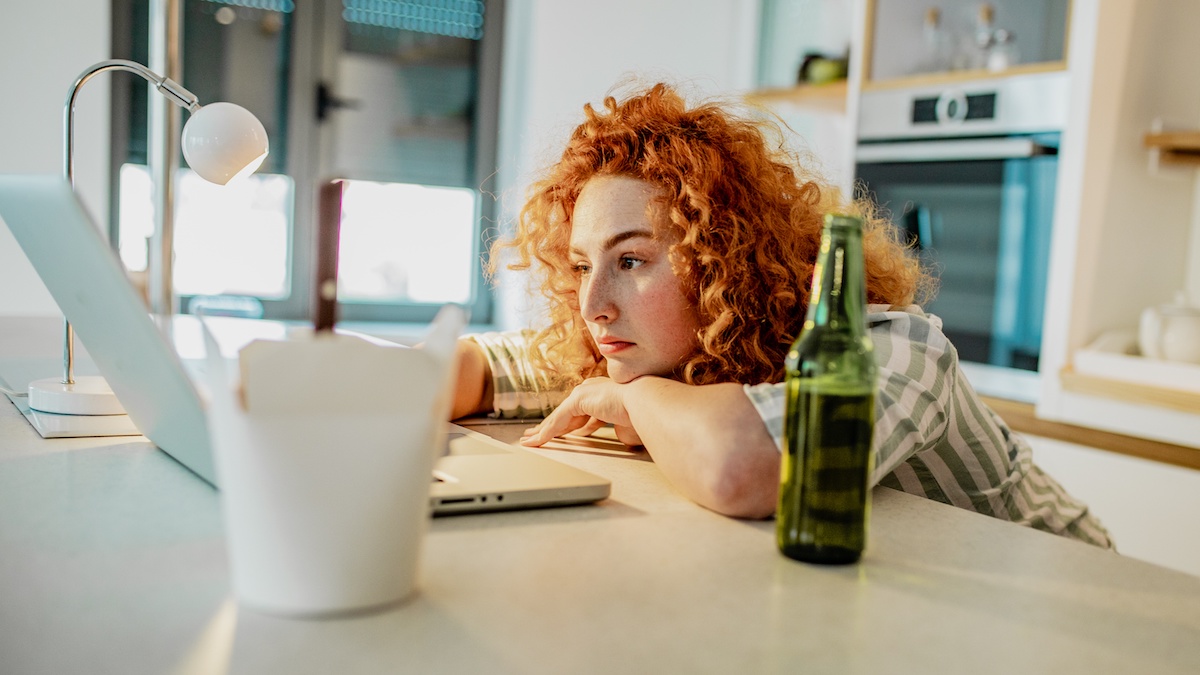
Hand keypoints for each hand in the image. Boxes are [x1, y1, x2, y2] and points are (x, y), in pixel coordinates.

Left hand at [520, 376, 642, 446]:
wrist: (645, 402)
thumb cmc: (641, 412)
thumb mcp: (626, 421)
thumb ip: (619, 426)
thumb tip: (623, 438)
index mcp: (601, 393)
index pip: (580, 412)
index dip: (569, 425)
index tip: (562, 434)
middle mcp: (590, 390)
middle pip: (564, 413)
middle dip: (550, 426)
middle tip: (536, 434)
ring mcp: (584, 393)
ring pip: (557, 417)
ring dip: (543, 431)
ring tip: (530, 440)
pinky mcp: (578, 400)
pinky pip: (558, 420)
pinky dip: (547, 432)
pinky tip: (539, 440)